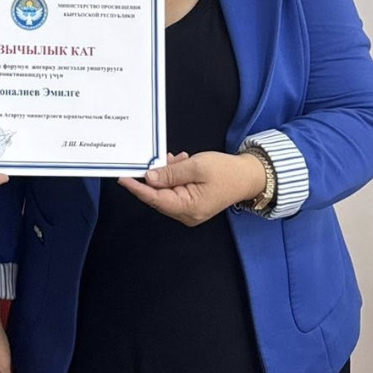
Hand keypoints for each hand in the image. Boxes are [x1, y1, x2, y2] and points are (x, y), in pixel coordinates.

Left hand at [117, 149, 264, 226]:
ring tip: (176, 158)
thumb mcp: (197, 166)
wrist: (249, 176)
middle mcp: (187, 214)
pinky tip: (180, 163)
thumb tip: (149, 178)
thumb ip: (171, 173)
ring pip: (166, 192)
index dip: (137, 188)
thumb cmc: (227, 171)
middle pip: (159, 196)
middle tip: (153, 158)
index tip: (122, 179)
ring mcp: (190, 211)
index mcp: (189, 208)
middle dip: (154, 176)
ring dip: (166, 174)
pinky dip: (174, 177)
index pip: (155, 199)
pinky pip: (175, 191)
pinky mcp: (192, 204)